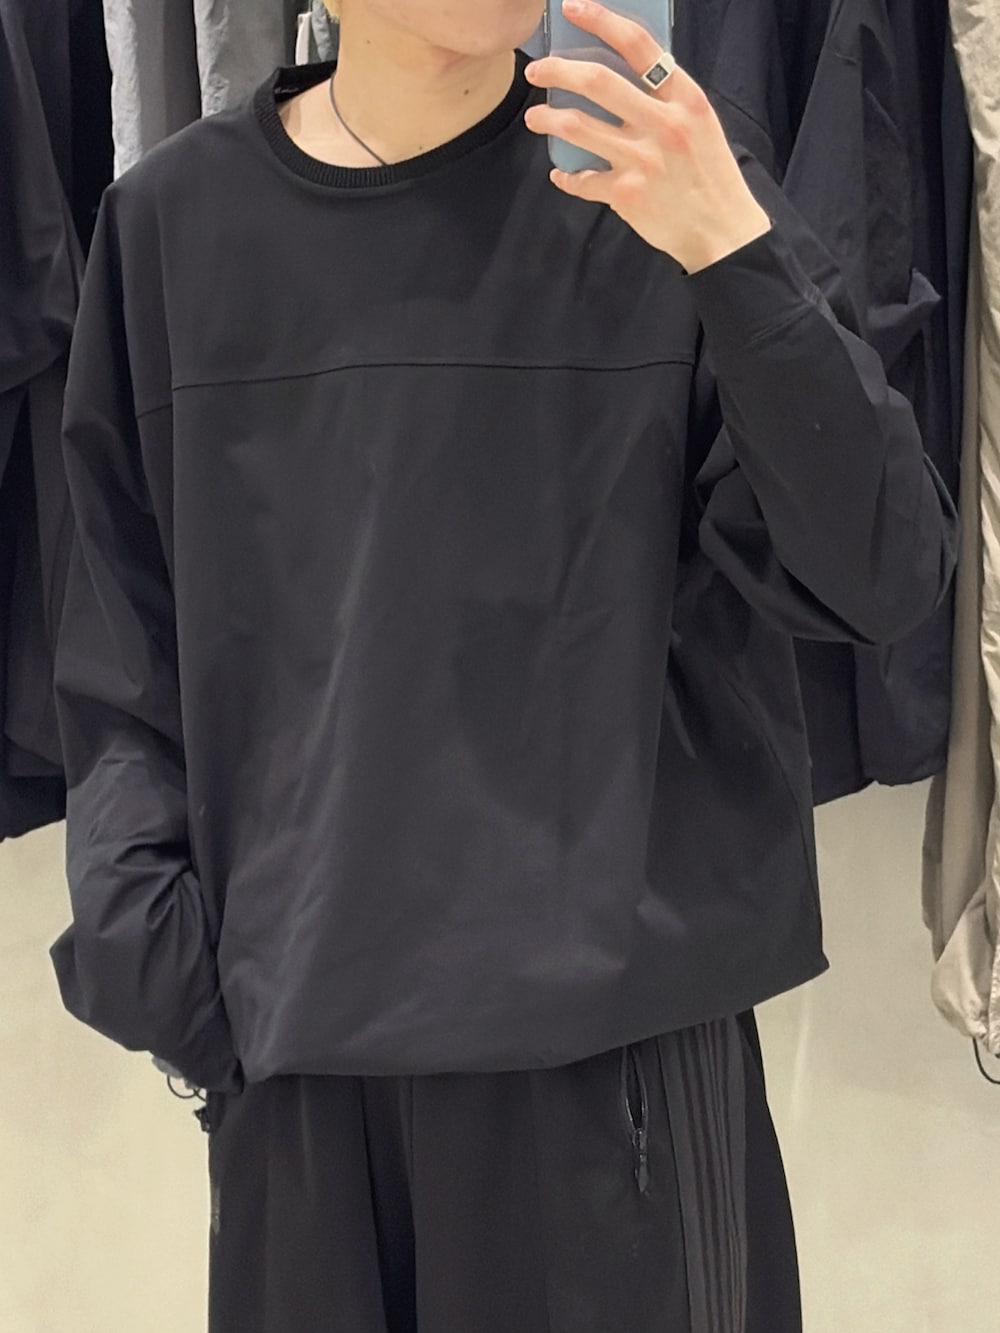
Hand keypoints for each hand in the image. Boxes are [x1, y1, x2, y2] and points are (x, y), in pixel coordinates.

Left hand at [523, 0, 771, 272]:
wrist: (723, 231)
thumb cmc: (711, 175)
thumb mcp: (700, 123)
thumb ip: (667, 97)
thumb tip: (624, 72)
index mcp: (685, 98)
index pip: (639, 45)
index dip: (601, 20)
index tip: (572, 8)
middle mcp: (663, 123)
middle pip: (597, 81)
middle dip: (558, 70)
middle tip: (536, 70)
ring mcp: (643, 159)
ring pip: (578, 126)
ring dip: (549, 118)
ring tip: (536, 117)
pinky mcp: (627, 194)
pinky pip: (583, 179)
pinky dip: (567, 177)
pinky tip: (561, 174)